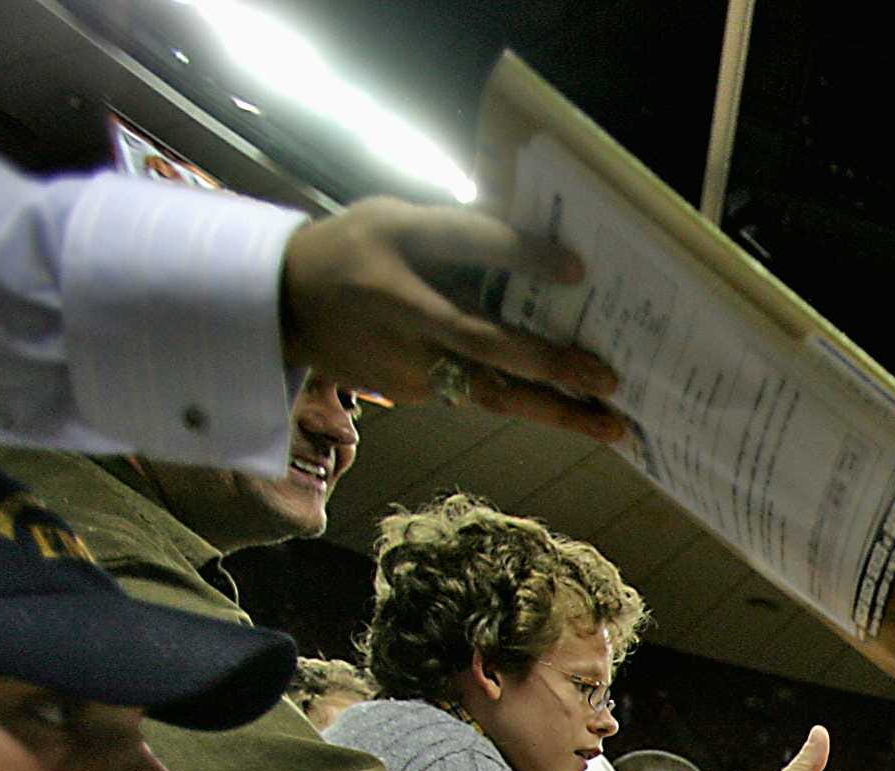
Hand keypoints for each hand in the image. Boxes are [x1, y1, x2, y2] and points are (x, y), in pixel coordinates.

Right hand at [279, 198, 625, 440]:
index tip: (578, 270)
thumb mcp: (395, 219)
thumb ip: (462, 231)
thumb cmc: (354, 248)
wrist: (280, 303)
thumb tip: (546, 245)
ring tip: (614, 426)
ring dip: (556, 412)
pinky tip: (576, 412)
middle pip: (487, 352)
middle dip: (552, 368)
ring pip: (490, 394)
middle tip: (610, 379)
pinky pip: (478, 397)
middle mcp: (405, 322)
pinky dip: (529, 404)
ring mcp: (409, 368)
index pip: (469, 260)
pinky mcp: (413, 394)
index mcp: (399, 264)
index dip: (522, 259)